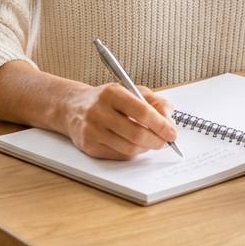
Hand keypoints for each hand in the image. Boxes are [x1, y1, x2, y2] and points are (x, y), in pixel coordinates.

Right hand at [63, 82, 178, 159]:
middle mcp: (98, 111)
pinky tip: (135, 145)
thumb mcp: (130, 90)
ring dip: (146, 148)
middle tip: (166, 142)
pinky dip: (133, 153)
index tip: (172, 133)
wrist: (72, 107)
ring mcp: (91, 130)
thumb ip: (154, 101)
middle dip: (157, 141)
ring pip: (128, 148)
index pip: (142, 111)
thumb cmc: (106, 99)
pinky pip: (118, 155)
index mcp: (111, 93)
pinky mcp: (88, 146)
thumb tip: (168, 119)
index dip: (161, 125)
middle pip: (135, 134)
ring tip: (152, 143)